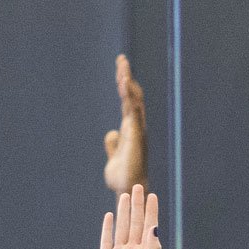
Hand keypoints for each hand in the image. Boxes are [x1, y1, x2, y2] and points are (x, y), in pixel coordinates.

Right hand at [94, 185, 162, 248]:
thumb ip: (153, 248)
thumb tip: (154, 227)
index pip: (150, 227)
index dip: (151, 211)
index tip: (153, 195)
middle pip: (135, 223)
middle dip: (137, 206)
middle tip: (138, 187)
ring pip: (122, 228)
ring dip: (124, 212)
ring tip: (125, 196)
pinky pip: (107, 240)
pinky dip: (108, 227)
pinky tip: (110, 216)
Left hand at [102, 54, 146, 193]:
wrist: (128, 189)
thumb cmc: (123, 176)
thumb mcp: (114, 157)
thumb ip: (113, 144)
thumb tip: (111, 133)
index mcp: (131, 128)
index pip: (127, 101)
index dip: (124, 84)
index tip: (120, 68)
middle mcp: (136, 125)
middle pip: (132, 95)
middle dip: (126, 76)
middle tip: (121, 59)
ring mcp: (137, 129)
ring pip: (134, 100)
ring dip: (127, 82)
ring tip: (122, 65)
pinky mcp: (135, 134)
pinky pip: (133, 111)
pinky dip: (129, 96)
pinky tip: (124, 83)